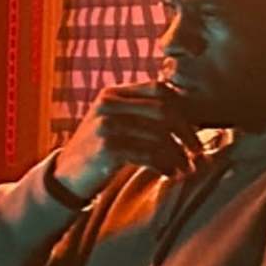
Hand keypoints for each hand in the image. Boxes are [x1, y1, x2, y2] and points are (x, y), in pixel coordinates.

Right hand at [53, 84, 200, 201]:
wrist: (66, 176)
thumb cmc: (100, 150)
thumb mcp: (114, 123)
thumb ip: (141, 113)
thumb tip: (189, 114)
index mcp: (113, 93)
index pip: (159, 88)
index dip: (182, 107)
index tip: (196, 128)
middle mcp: (108, 105)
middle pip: (164, 110)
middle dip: (187, 132)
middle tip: (198, 151)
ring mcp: (106, 126)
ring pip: (159, 135)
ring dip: (178, 155)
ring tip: (186, 169)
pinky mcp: (107, 148)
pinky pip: (149, 154)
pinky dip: (165, 166)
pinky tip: (170, 174)